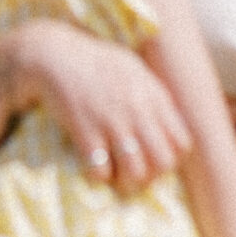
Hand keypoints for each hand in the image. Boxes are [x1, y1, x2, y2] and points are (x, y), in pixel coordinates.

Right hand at [3, 19, 190, 192]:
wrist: (54, 55)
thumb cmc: (96, 62)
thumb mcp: (134, 69)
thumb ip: (156, 95)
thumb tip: (174, 124)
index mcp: (152, 94)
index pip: (181, 143)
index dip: (171, 157)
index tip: (155, 157)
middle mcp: (137, 109)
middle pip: (163, 163)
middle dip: (152, 175)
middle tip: (137, 172)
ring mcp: (111, 121)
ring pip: (135, 172)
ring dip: (127, 181)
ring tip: (117, 175)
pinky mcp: (85, 132)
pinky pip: (101, 172)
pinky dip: (99, 175)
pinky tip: (94, 165)